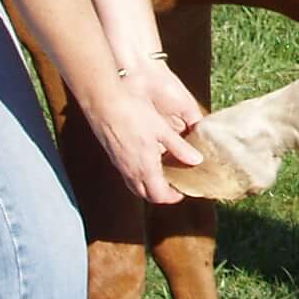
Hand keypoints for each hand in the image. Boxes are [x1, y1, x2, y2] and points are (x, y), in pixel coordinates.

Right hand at [86, 74, 207, 206]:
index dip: (173, 197)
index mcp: (145, 167)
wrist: (102, 101)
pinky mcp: (112, 155)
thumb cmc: (132, 113)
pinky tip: (145, 159)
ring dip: (148, 185)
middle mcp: (130, 170)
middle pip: (146, 195)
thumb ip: (180, 147)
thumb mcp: (162, 130)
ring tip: (161, 173)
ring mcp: (119, 164)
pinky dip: (138, 174)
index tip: (182, 190)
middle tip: (173, 184)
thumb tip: (196, 160)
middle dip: (161, 194)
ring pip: (135, 185)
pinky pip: (127, 174)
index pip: (159, 196)